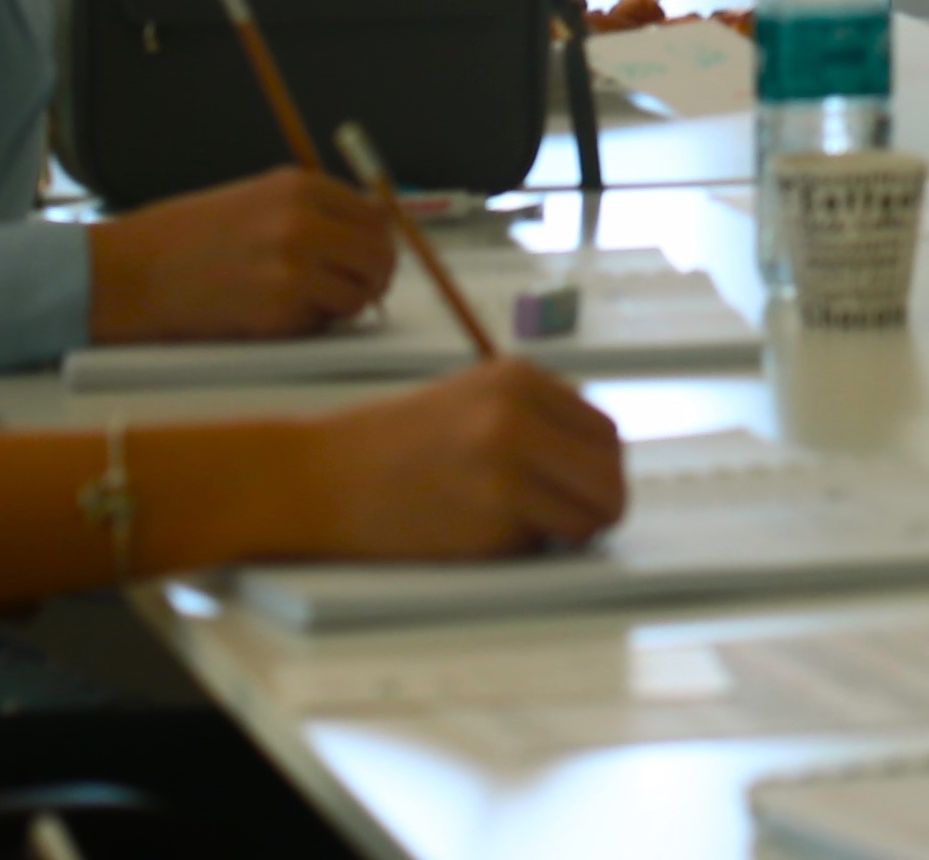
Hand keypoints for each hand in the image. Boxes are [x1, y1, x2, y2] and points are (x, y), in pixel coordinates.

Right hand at [87, 167, 397, 344]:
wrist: (129, 273)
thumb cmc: (184, 240)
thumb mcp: (254, 202)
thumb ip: (309, 213)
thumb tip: (369, 236)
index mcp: (297, 186)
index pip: (373, 214)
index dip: (376, 241)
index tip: (367, 259)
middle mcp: (302, 219)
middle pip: (379, 252)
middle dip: (374, 276)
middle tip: (356, 291)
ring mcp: (293, 265)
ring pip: (361, 293)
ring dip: (345, 304)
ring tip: (306, 304)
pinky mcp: (279, 309)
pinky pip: (326, 322)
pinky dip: (313, 325)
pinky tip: (276, 316)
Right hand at [312, 361, 627, 560]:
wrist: (317, 477)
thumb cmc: (390, 446)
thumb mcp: (471, 400)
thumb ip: (534, 419)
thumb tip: (601, 463)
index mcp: (519, 377)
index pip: (604, 432)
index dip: (597, 470)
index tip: (573, 490)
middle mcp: (520, 413)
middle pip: (611, 475)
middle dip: (596, 507)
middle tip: (561, 523)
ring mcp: (508, 463)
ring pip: (591, 514)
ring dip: (565, 532)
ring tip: (516, 527)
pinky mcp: (492, 514)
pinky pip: (542, 544)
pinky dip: (522, 549)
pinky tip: (475, 534)